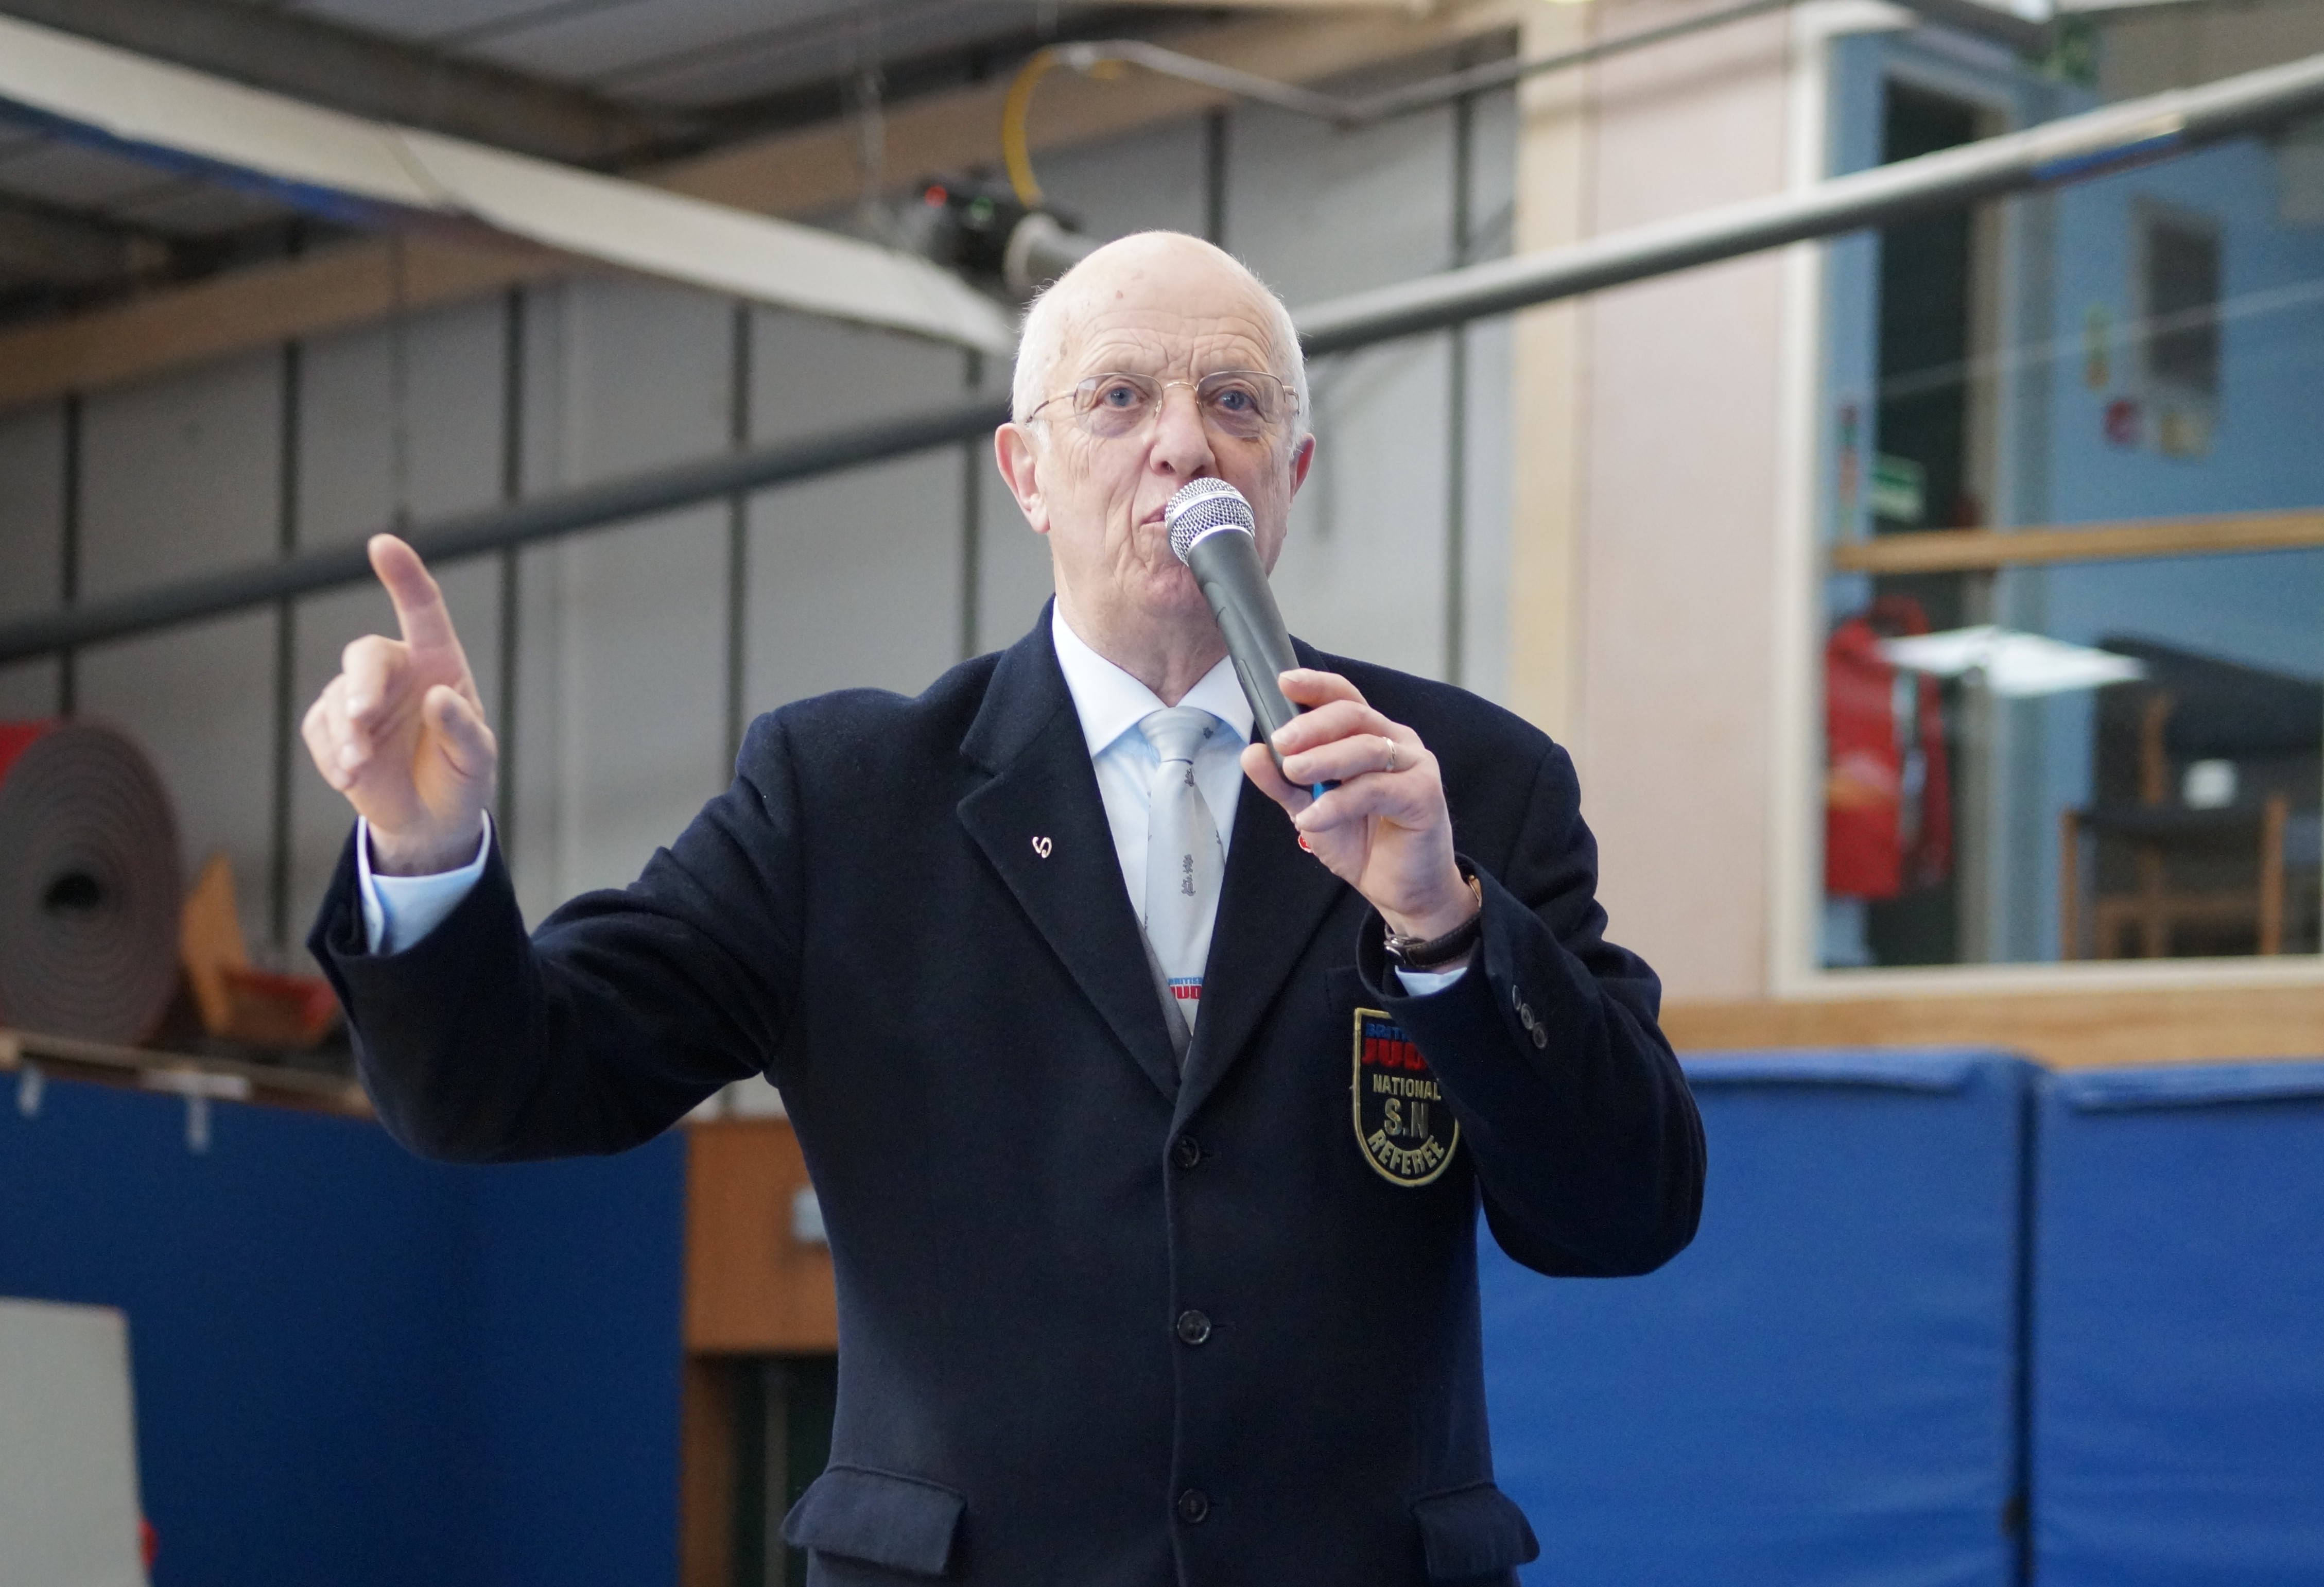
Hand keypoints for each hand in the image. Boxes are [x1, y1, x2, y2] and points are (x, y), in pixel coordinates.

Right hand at [301, 535, 495, 874]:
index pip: (422, 611)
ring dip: (346, 736)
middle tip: (363, 716)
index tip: (383, 544)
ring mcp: (359, 698)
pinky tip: (352, 780)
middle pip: (365, 656)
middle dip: (361, 684)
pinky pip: (320, 732)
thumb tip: (437, 698)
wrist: (429, 819)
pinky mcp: (331, 727)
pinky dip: (333, 758)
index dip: (403, 577)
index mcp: (438, 664)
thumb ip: (463, 729)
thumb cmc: (461, 775)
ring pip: (337, 700)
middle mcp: (396, 671)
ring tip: (360, 771)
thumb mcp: (477, 758)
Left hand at [1240, 669, 1473, 939]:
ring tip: (1292, 774)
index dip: (1316, 686)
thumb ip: (1282, 782)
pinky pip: (1376, 790)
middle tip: (1281, 741)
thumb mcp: (1310, 809)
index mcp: (1370, 736)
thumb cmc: (1363, 842)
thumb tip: (1251, 753)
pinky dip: (1339, 803)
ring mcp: (1414, 766)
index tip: (1283, 683)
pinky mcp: (1424, 795)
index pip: (1344, 699)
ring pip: (1366, 748)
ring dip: (1324, 759)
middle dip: (1312, 725)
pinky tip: (1312, 818)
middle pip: (1353, 715)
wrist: (1400, 890)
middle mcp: (1395, 742)